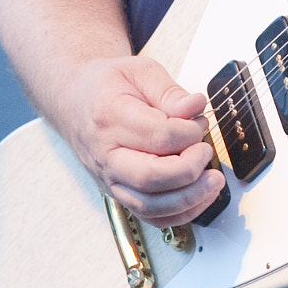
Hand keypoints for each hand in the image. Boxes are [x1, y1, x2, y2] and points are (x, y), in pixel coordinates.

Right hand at [59, 52, 223, 225]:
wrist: (75, 101)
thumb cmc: (107, 86)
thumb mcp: (140, 71)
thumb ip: (170, 91)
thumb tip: (196, 107)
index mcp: (109, 117)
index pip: (157, 136)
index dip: (189, 132)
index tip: (200, 123)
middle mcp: (106, 155)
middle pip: (150, 177)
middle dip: (189, 169)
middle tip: (206, 152)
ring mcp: (110, 179)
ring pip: (150, 205)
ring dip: (189, 198)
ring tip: (212, 180)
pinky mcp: (119, 193)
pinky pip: (149, 217)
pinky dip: (179, 214)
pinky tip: (200, 197)